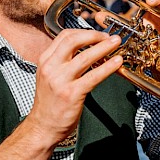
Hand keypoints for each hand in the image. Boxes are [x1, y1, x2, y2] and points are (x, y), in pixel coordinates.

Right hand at [26, 29, 122, 146]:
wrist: (43, 127)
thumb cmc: (49, 104)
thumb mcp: (49, 76)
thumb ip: (61, 62)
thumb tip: (84, 49)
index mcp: (45, 61)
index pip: (64, 36)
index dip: (84, 31)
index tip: (97, 34)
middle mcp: (51, 67)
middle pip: (73, 40)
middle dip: (94, 35)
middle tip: (108, 37)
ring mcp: (60, 80)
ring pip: (85, 56)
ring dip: (104, 47)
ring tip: (116, 43)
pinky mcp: (72, 94)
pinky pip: (93, 76)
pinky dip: (107, 67)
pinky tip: (116, 63)